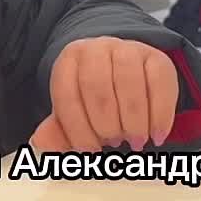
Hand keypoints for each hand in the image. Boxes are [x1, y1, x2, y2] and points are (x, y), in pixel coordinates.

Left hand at [30, 37, 178, 152]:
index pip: (66, 94)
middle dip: (106, 124)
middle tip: (114, 144)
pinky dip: (160, 115)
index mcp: (68, 60)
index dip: (76, 128)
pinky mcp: (157, 57)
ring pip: (129, 83)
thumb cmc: (94, 98)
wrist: (124, 70)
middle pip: (97, 87)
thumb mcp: (73, 111)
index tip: (88, 151)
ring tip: (135, 142)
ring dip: (133, 120)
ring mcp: (128, 49)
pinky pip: (160, 84)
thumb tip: (40, 141)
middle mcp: (96, 49)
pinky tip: (157, 135)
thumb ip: (57, 130)